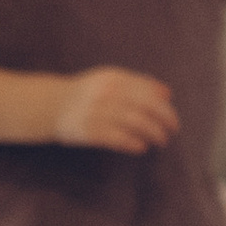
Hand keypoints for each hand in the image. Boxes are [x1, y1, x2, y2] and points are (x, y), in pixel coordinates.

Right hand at [51, 65, 178, 151]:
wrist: (51, 105)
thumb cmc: (87, 94)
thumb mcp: (110, 80)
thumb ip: (138, 84)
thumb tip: (167, 94)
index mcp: (113, 78)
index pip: (148, 92)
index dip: (165, 108)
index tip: (173, 119)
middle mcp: (106, 93)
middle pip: (145, 108)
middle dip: (164, 122)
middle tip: (172, 132)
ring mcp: (97, 112)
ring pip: (136, 124)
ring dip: (153, 134)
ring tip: (161, 141)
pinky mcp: (89, 131)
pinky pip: (118, 139)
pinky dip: (134, 143)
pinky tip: (141, 147)